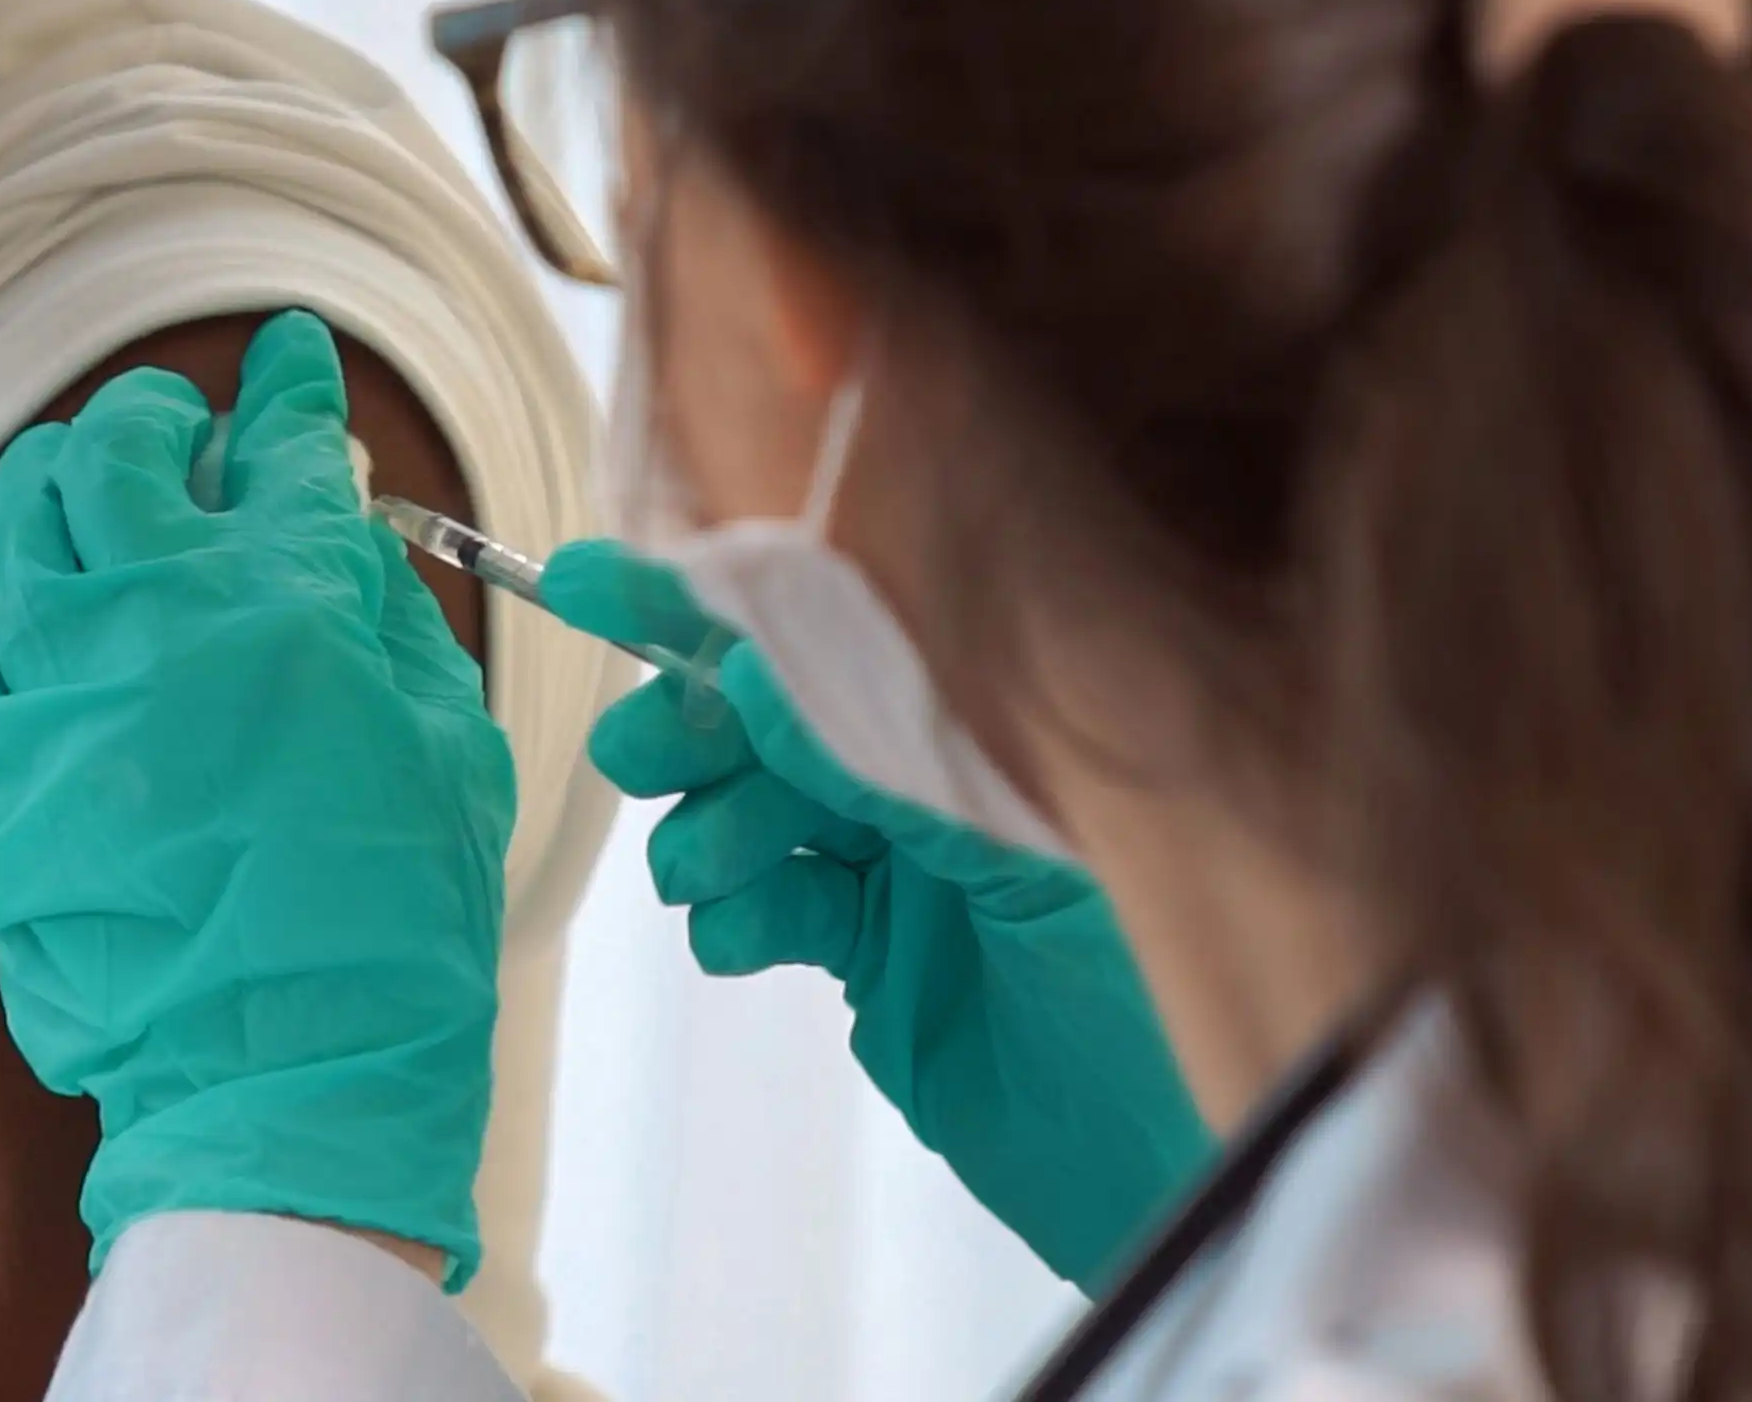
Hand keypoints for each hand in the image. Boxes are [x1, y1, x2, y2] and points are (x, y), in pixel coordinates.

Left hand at [0, 312, 514, 1289]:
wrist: (291, 1070)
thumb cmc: (396, 914)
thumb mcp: (446, 736)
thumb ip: (387, 610)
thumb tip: (338, 521)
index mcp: (293, 598)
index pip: (283, 439)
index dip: (289, 384)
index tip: (288, 359)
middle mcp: (161, 614)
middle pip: (124, 448)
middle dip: (156, 419)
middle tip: (178, 431)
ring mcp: (58, 687)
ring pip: (14, 518)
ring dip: (50, 483)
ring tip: (75, 487)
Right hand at [542, 541, 1210, 1286]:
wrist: (1155, 1170)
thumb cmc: (1141, 1001)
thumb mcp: (1020, 861)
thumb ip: (890, 764)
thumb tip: (757, 667)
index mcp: (997, 718)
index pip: (840, 624)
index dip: (717, 599)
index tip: (596, 582)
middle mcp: (947, 768)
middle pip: (781, 712)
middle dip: (692, 723)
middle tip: (635, 756)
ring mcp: (907, 857)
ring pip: (761, 806)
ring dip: (710, 829)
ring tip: (699, 875)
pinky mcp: (873, 944)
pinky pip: (773, 903)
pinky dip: (737, 916)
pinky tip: (739, 940)